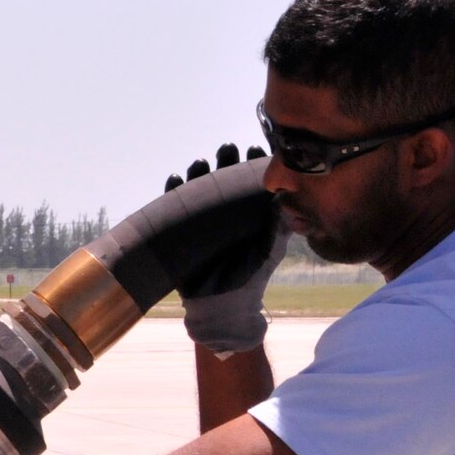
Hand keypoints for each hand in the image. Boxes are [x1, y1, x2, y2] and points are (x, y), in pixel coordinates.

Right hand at [165, 142, 285, 356]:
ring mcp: (199, 221)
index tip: (255, 148)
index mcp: (246, 212)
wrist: (224, 306)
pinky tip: (176, 178)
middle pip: (221, 178)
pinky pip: (171, 207)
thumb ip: (278, 223)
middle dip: (224, 161)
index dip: (249, 163)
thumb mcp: (271, 247)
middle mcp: (223, 212)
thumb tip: (283, 197)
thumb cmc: (252, 276)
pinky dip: (171, 191)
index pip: (247, 180)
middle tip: (228, 148)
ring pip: (196, 188)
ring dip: (197, 172)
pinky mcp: (178, 231)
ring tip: (201, 161)